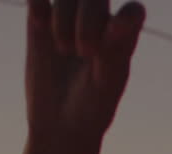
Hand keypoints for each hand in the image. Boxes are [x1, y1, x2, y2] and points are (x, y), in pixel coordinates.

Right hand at [24, 0, 146, 143]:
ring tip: (64, 50)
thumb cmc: (91, 107)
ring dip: (64, 17)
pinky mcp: (40, 21)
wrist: (59, 123)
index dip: (123, 19)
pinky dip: (39, 4)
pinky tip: (39, 25)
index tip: (110, 42)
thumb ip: (114, 51)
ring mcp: (68, 20)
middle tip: (84, 52)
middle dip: (88, 19)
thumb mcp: (106, 84)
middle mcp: (99, 23)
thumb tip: (119, 19)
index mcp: (124, 38)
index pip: (132, 11)